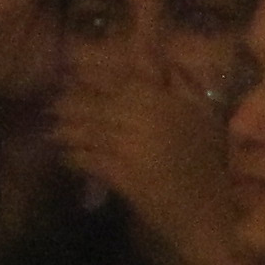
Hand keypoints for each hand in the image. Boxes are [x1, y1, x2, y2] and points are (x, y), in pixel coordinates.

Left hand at [52, 78, 240, 264]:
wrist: (213, 214)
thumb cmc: (213, 164)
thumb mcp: (204, 115)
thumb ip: (180, 83)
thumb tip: (155, 50)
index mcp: (167, 100)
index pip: (119, 80)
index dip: (90, 76)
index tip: (69, 73)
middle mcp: (146, 118)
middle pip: (96, 105)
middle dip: (70, 104)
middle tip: (51, 105)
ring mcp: (133, 147)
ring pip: (89, 132)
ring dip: (66, 130)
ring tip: (51, 130)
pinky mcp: (123, 176)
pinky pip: (90, 161)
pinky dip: (74, 158)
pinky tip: (64, 157)